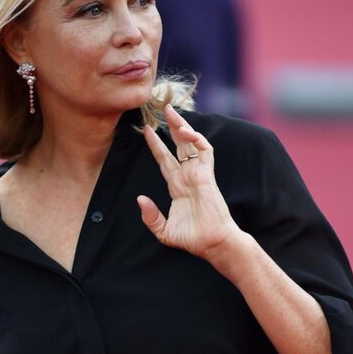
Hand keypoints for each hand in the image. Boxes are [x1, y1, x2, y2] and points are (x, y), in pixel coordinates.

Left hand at [137, 105, 243, 261]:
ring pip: (191, 142)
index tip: (147, 131)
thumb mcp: (164, 230)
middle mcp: (188, 176)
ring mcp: (198, 173)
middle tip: (163, 109)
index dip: (157, 145)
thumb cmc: (193, 238)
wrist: (212, 244)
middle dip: (171, 127)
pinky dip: (197, 138)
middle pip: (179, 145)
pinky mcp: (207, 174)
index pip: (166, 160)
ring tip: (171, 111)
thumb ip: (151, 216)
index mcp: (178, 186)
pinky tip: (185, 131)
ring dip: (182, 126)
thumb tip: (140, 199)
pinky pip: (204, 150)